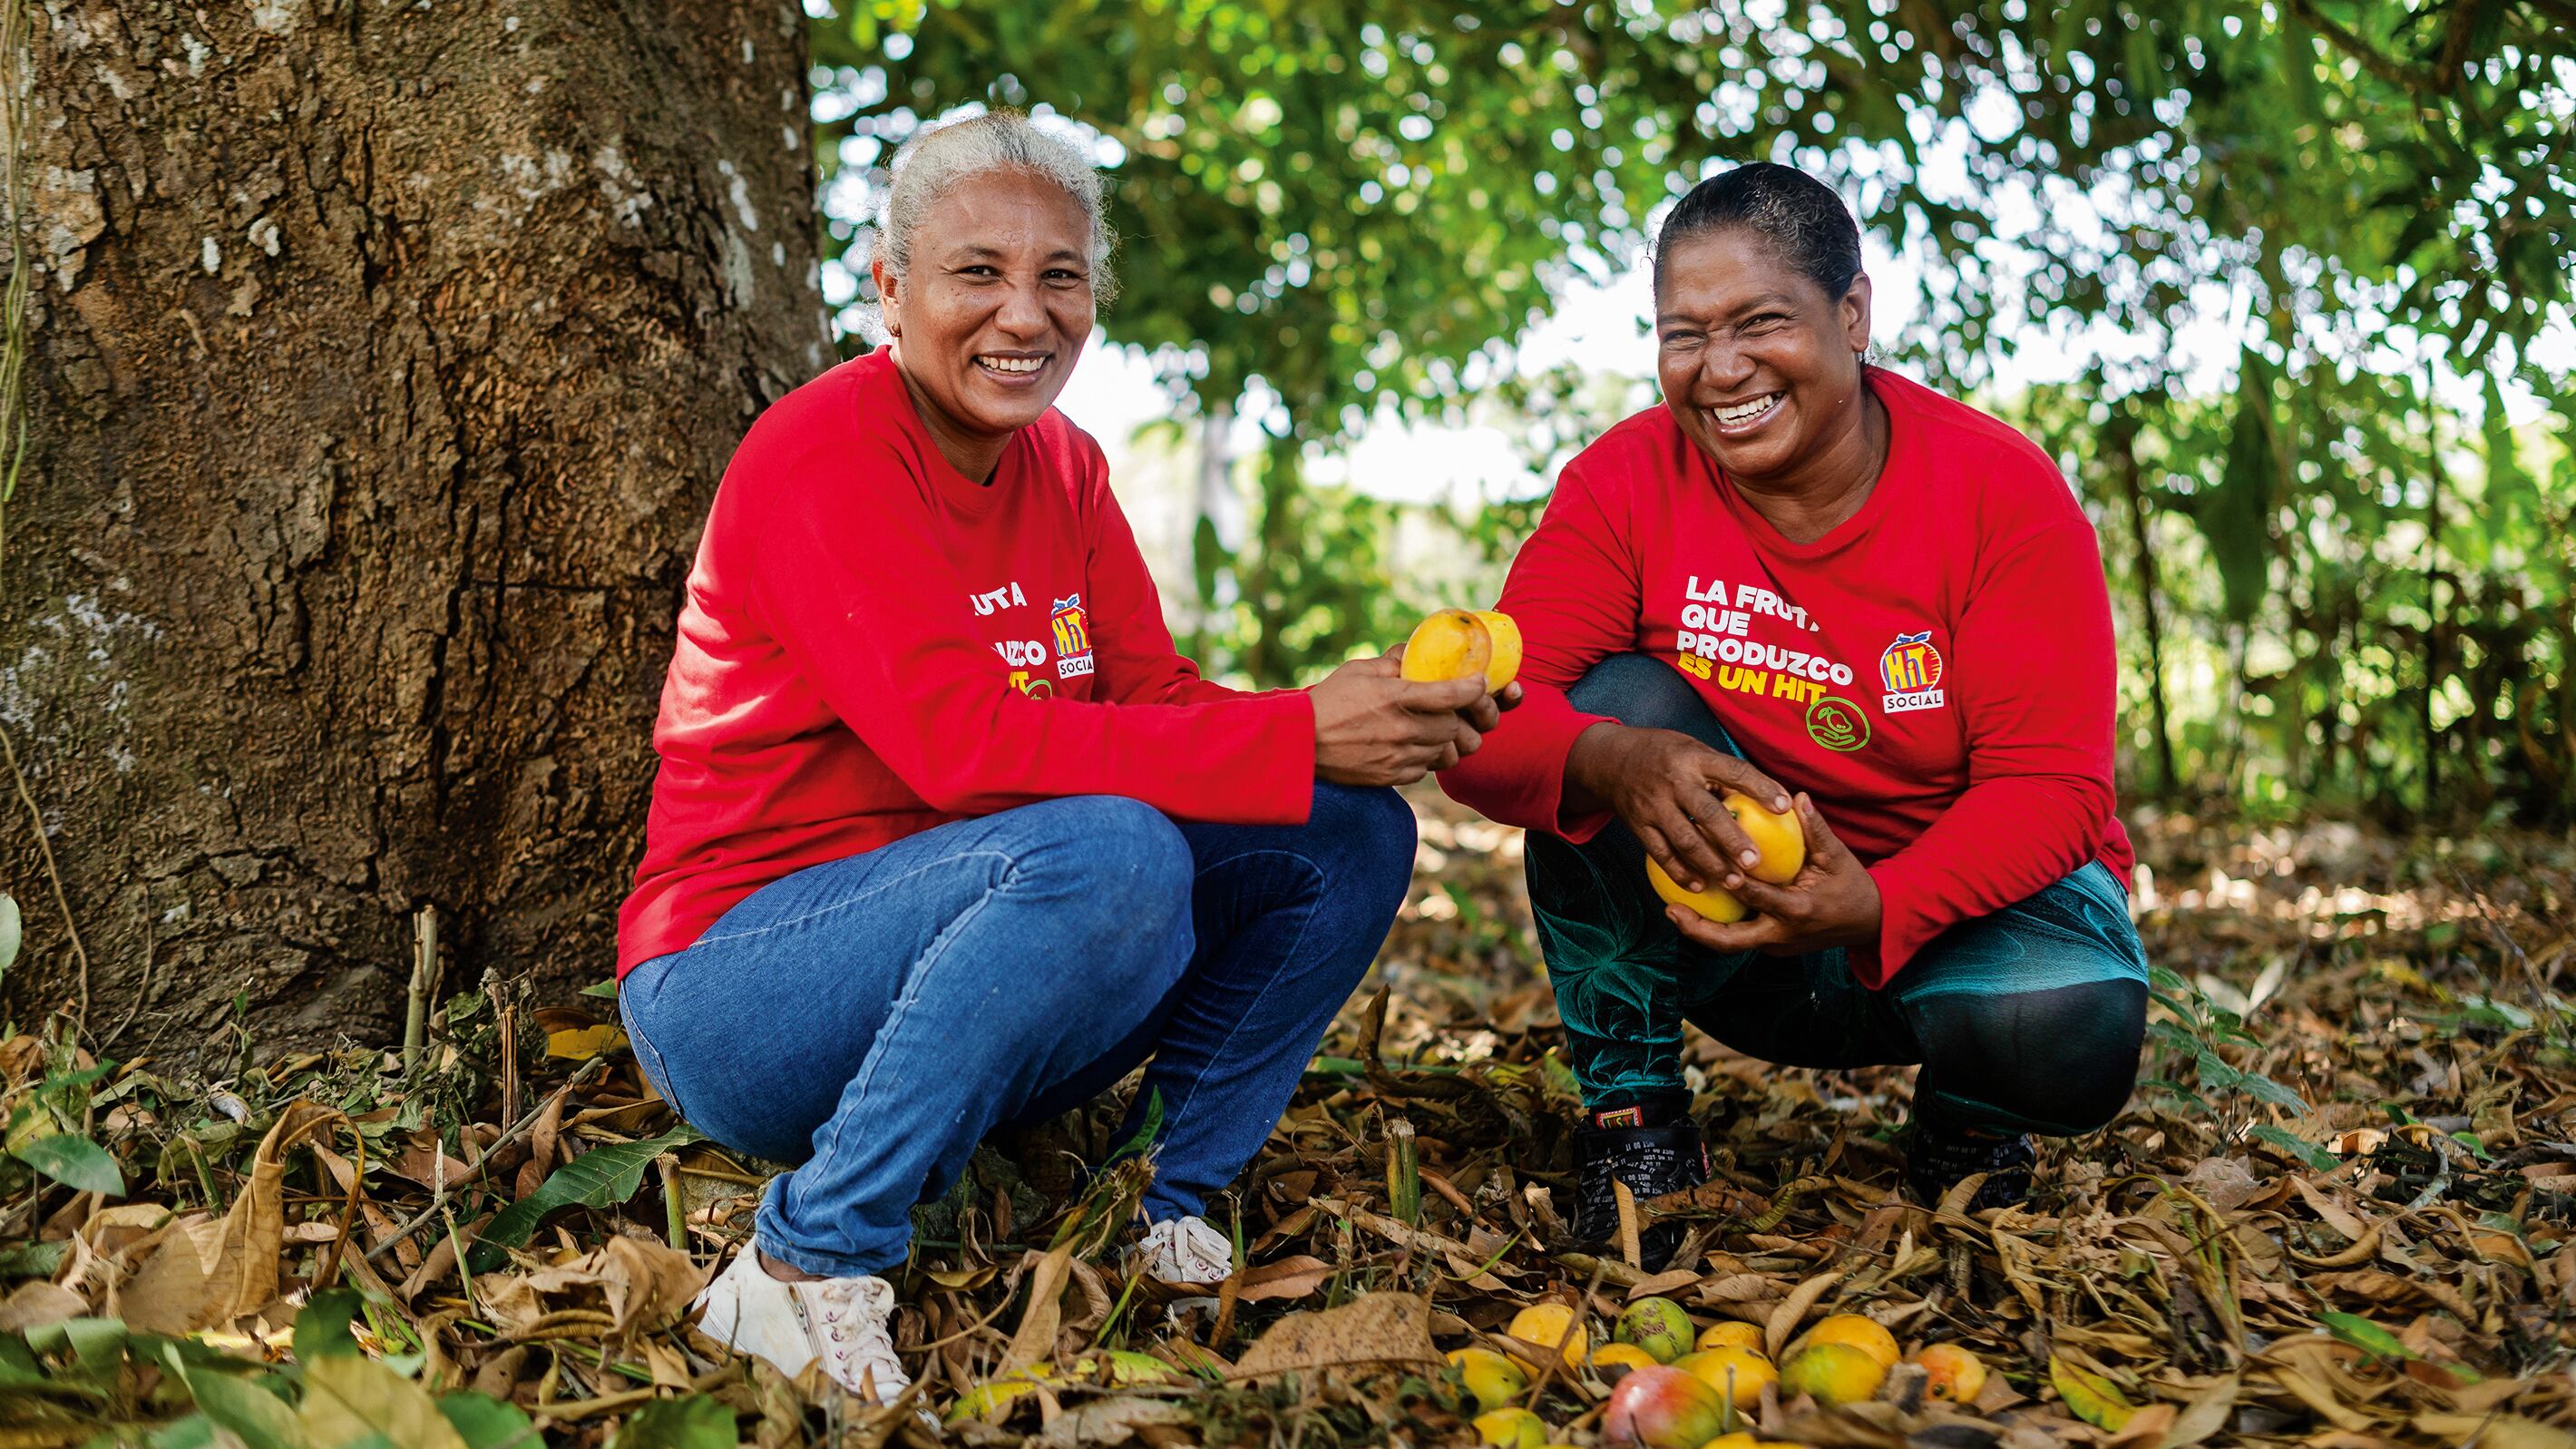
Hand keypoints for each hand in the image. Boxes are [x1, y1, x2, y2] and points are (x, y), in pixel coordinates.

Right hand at [1310, 654, 1492, 786]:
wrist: (1299, 744)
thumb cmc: (1328, 700)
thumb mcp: (1359, 670)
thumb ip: (1394, 661)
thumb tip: (1417, 651)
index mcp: (1396, 698)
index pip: (1452, 695)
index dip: (1474, 689)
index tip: (1479, 682)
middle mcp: (1402, 730)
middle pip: (1455, 727)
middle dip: (1461, 717)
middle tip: (1455, 708)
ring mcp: (1398, 757)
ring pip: (1445, 752)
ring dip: (1446, 740)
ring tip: (1434, 728)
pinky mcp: (1392, 777)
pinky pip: (1426, 769)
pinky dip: (1426, 757)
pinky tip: (1413, 745)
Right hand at [1565, 722, 1792, 894]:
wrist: (1609, 761)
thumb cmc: (1666, 754)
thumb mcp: (1693, 750)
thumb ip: (1721, 773)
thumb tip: (1762, 799)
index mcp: (1694, 758)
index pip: (1733, 771)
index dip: (1760, 788)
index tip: (1785, 806)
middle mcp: (1673, 781)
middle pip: (1707, 813)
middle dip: (1732, 840)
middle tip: (1756, 862)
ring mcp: (1653, 805)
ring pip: (1684, 839)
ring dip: (1710, 863)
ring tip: (1734, 882)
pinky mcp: (1638, 825)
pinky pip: (1661, 853)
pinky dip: (1679, 872)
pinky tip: (1699, 886)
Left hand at [1666, 794, 1881, 955]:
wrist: (1869, 922)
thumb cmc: (1851, 885)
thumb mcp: (1837, 856)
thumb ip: (1816, 829)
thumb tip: (1797, 796)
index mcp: (1798, 910)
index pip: (1759, 898)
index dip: (1734, 885)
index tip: (1710, 867)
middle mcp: (1781, 934)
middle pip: (1732, 941)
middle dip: (1698, 929)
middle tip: (1670, 909)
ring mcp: (1775, 944)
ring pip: (1731, 943)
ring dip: (1701, 930)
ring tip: (1672, 909)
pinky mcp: (1771, 945)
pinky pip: (1740, 936)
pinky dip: (1718, 925)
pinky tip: (1696, 905)